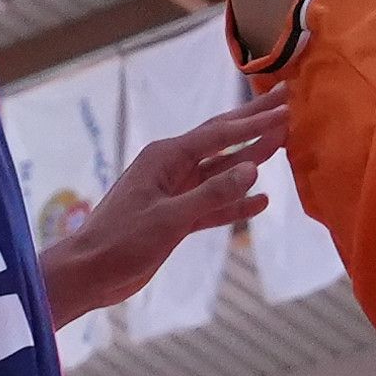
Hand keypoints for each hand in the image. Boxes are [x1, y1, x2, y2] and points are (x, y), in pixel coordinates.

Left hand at [42, 93, 288, 328]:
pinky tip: (261, 201)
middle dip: (255, 123)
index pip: (219, 134)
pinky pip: (213, 204)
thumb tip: (252, 170)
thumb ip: (212, 195)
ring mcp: (175, 192)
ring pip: (221, 172)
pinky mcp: (176, 217)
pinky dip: (236, 203)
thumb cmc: (120, 242)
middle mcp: (172, 168)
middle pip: (222, 141)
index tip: (285, 108)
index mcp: (165, 157)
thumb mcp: (169, 218)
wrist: (89, 273)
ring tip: (283, 144)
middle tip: (286, 102)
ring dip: (251, 161)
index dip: (255, 122)